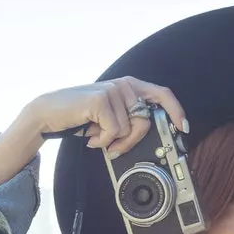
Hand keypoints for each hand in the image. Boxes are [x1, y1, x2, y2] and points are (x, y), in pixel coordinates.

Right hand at [22, 77, 189, 158]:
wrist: (50, 113)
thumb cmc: (80, 116)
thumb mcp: (109, 115)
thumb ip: (128, 118)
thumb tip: (146, 134)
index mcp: (130, 86)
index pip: (162, 94)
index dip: (176, 110)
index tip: (183, 127)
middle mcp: (125, 85)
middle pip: (145, 122)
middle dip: (132, 142)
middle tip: (114, 148)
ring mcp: (113, 90)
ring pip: (129, 130)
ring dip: (113, 142)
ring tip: (97, 137)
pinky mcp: (102, 99)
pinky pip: (114, 131)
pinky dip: (101, 141)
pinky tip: (90, 135)